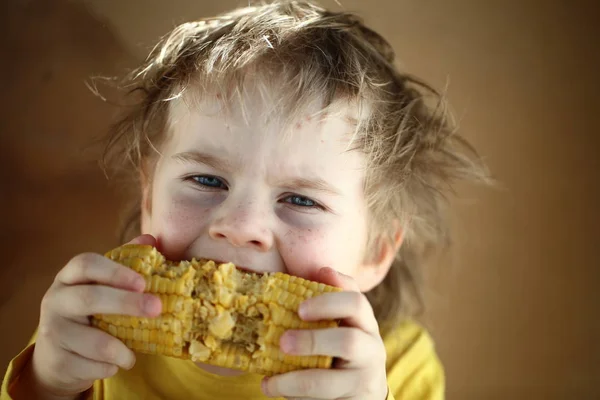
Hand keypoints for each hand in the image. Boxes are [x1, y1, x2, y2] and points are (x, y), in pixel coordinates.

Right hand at [28, 235, 162, 398]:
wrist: (58, 356)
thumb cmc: (90, 312)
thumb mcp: (103, 286)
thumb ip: (126, 263)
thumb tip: (152, 240)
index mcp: (69, 277)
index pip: (86, 264)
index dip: (115, 271)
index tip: (142, 282)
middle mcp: (56, 300)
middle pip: (89, 298)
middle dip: (126, 304)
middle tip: (157, 308)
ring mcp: (53, 331)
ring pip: (94, 341)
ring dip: (122, 350)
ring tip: (133, 355)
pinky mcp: (56, 360)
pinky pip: (92, 366)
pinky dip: (110, 367)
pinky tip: (114, 364)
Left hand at [261, 267, 388, 399]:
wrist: (364, 390)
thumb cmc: (341, 347)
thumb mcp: (340, 323)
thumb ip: (328, 299)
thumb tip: (318, 269)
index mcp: (364, 321)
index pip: (356, 302)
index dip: (328, 302)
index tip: (300, 308)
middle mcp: (371, 348)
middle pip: (348, 342)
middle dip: (311, 342)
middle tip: (283, 342)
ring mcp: (365, 379)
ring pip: (331, 381)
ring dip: (295, 381)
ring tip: (269, 383)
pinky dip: (296, 398)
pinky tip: (275, 389)